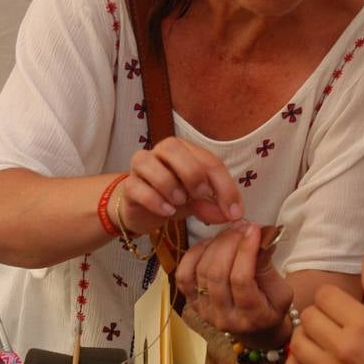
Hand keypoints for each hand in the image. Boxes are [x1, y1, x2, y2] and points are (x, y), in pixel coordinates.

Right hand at [117, 137, 243, 234]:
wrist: (143, 212)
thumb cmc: (174, 199)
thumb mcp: (198, 203)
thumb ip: (214, 206)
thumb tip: (232, 214)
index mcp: (185, 151)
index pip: (208, 160)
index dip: (224, 186)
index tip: (234, 212)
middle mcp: (161, 152)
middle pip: (174, 148)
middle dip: (192, 173)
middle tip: (201, 195)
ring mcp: (141, 166)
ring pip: (150, 163)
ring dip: (169, 184)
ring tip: (180, 202)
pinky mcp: (128, 186)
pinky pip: (136, 186)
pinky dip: (154, 200)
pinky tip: (166, 211)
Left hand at [176, 221, 293, 346]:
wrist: (256, 330)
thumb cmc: (271, 308)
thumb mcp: (282, 290)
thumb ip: (268, 266)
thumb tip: (260, 236)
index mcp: (252, 315)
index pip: (241, 279)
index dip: (245, 250)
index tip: (253, 229)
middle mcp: (223, 316)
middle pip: (216, 274)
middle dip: (228, 243)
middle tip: (241, 227)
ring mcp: (204, 311)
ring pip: (200, 271)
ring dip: (214, 245)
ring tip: (230, 233)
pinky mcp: (192, 302)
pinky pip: (183, 275)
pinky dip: (194, 254)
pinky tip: (210, 244)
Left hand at [285, 286, 363, 363]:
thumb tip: (342, 312)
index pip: (325, 294)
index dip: (327, 299)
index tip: (332, 308)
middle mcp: (346, 344)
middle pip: (307, 315)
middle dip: (315, 317)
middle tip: (324, 327)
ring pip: (297, 341)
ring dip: (304, 339)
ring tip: (315, 345)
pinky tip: (306, 363)